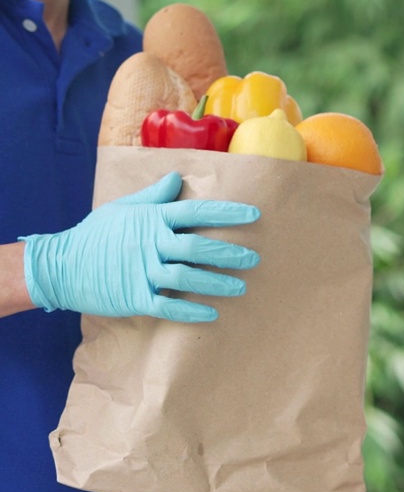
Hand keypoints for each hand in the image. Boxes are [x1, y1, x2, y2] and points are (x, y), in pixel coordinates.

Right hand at [20, 172, 259, 322]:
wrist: (60, 266)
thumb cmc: (95, 234)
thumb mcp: (123, 208)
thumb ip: (155, 196)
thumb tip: (177, 177)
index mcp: (152, 220)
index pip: (196, 212)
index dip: (227, 213)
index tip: (254, 214)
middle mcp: (151, 244)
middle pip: (198, 248)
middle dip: (229, 253)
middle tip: (255, 258)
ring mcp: (142, 272)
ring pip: (187, 277)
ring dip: (217, 283)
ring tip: (241, 287)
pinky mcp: (134, 297)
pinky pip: (167, 305)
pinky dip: (190, 310)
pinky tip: (211, 313)